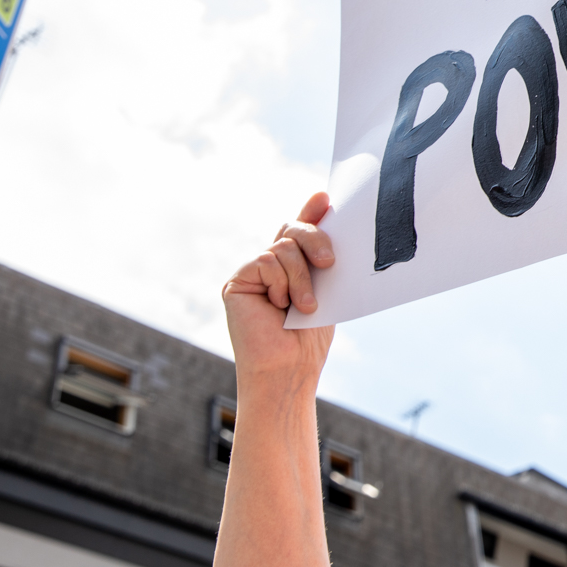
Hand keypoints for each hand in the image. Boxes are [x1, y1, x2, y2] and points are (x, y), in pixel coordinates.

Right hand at [222, 192, 335, 390]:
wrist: (289, 368)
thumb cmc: (309, 337)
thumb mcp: (325, 289)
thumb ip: (321, 258)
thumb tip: (330, 221)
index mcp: (293, 268)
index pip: (300, 231)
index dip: (311, 211)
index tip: (325, 198)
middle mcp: (270, 266)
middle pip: (292, 229)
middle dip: (315, 238)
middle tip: (330, 262)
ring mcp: (252, 273)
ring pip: (283, 246)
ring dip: (301, 277)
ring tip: (304, 307)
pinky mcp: (236, 281)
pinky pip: (266, 261)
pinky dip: (281, 283)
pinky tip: (279, 306)